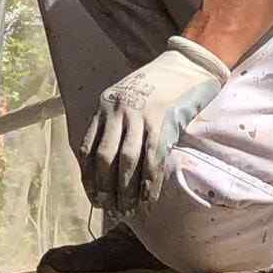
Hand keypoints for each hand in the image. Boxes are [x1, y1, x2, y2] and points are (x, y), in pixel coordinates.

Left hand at [80, 37, 229, 215]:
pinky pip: (152, 157)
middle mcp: (119, 109)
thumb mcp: (126, 96)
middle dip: (106, 188)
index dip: (89, 178)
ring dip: (127, 190)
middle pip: (105, 157)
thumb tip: (107, 166)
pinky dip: (149, 181)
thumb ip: (114, 122)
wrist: (185, 62)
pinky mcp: (163, 119)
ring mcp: (141, 114)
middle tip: (111, 209)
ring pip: (128, 160)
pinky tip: (148, 198)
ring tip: (128, 209)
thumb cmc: (155, 84)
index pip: (87, 148)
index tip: (94, 198)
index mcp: (105, 104)